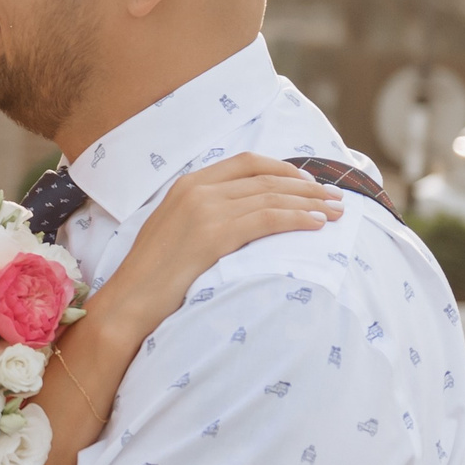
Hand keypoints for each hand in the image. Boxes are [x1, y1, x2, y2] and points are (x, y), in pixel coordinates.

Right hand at [75, 155, 343, 350]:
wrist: (128, 301)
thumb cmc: (151, 277)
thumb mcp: (174, 232)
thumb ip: (202, 215)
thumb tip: (241, 218)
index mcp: (186, 184)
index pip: (245, 162)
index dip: (282, 168)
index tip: (307, 180)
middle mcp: (196, 189)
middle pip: (265, 176)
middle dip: (306, 185)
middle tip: (335, 196)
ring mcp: (204, 209)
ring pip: (272, 196)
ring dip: (310, 202)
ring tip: (336, 211)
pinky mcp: (213, 233)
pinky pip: (267, 218)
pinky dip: (297, 218)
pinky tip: (316, 224)